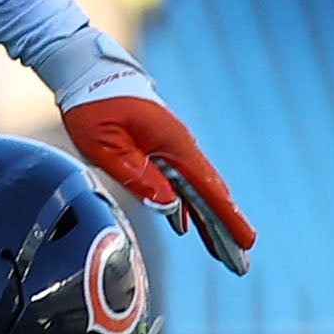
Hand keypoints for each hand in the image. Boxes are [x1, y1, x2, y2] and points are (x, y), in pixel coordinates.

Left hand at [59, 94, 254, 272]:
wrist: (86, 69)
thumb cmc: (93, 103)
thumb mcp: (105, 143)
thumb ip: (136, 174)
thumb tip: (169, 207)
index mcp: (171, 143)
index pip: (206, 188)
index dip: (227, 217)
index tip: (247, 241)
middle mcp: (179, 147)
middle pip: (209, 195)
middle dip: (226, 230)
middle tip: (242, 263)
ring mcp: (170, 148)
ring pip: (196, 192)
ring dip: (209, 222)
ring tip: (224, 253)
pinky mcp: (158, 150)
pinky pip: (178, 184)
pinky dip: (186, 206)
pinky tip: (187, 226)